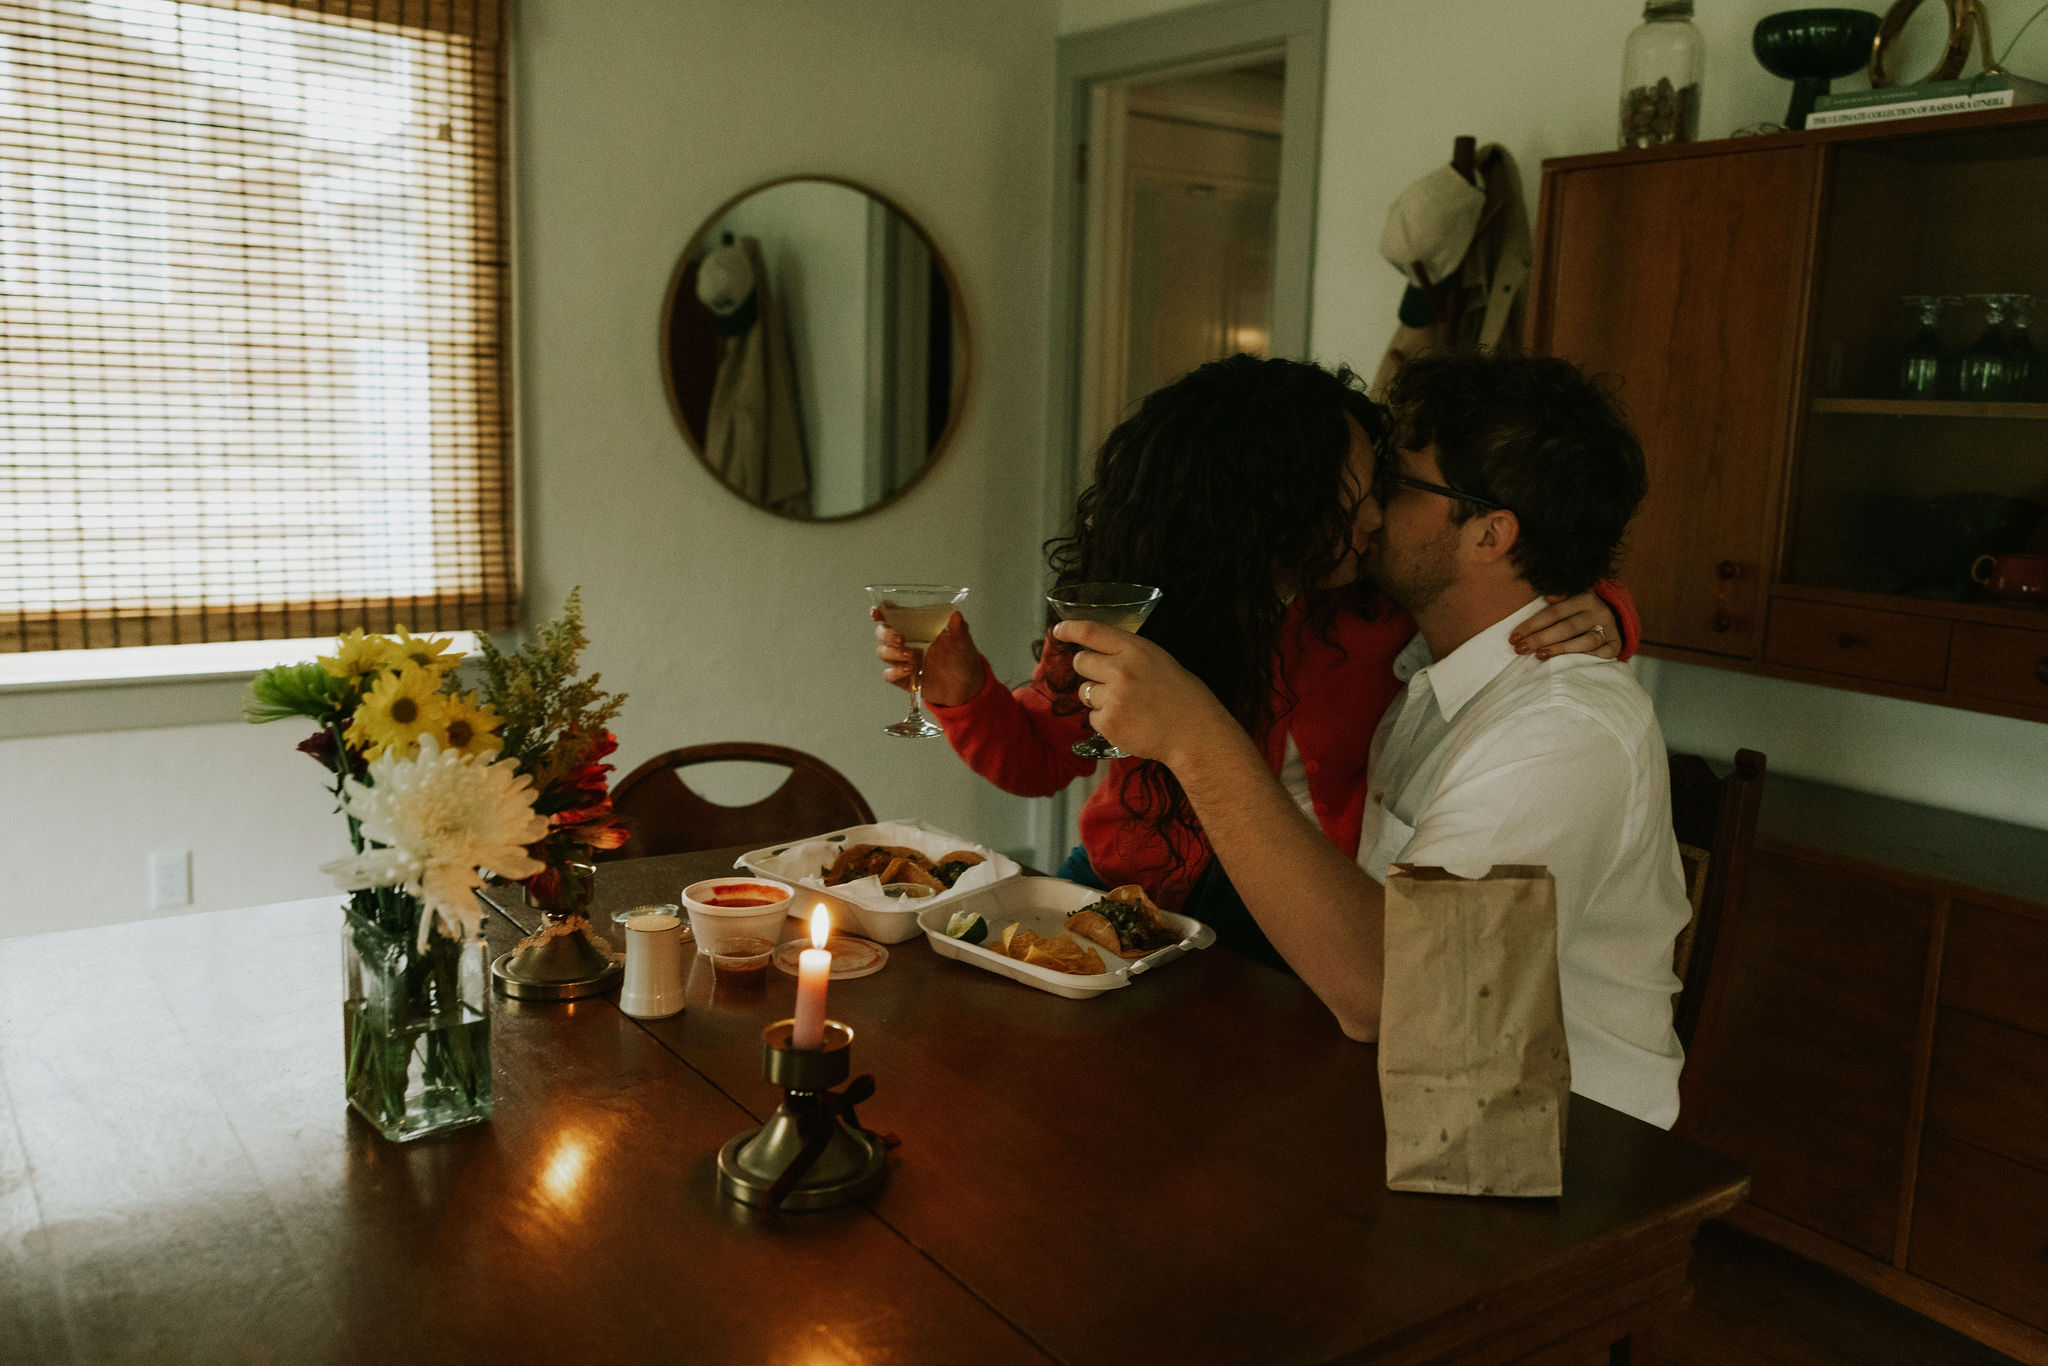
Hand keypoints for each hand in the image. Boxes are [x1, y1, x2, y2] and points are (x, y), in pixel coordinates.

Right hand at [872, 610, 985, 707]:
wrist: (967, 686)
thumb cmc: (962, 657)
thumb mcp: (963, 642)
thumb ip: (959, 629)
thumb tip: (956, 615)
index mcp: (917, 627)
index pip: (892, 614)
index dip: (881, 611)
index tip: (878, 613)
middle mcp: (906, 641)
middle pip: (882, 632)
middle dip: (886, 634)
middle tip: (901, 638)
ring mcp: (903, 660)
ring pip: (882, 652)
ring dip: (892, 652)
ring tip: (911, 655)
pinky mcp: (904, 679)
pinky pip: (889, 674)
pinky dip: (896, 672)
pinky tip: (910, 670)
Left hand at [1052, 620, 1236, 768]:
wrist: (1194, 733)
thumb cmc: (1182, 696)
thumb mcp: (1158, 660)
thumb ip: (1128, 654)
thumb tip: (1097, 653)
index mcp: (1135, 649)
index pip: (1091, 631)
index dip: (1069, 629)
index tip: (1058, 631)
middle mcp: (1120, 669)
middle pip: (1080, 662)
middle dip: (1089, 670)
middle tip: (1110, 681)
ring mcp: (1112, 697)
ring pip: (1084, 692)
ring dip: (1098, 698)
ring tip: (1128, 705)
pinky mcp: (1108, 723)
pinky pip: (1091, 717)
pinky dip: (1105, 720)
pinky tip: (1128, 721)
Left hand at [1509, 592, 1621, 660]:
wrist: (1609, 620)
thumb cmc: (1577, 613)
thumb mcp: (1568, 601)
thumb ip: (1556, 599)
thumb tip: (1548, 596)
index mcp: (1585, 597)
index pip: (1554, 612)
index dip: (1533, 625)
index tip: (1514, 637)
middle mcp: (1599, 611)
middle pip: (1567, 627)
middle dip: (1541, 639)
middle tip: (1520, 649)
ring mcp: (1609, 629)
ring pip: (1585, 641)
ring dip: (1561, 649)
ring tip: (1539, 655)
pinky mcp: (1616, 645)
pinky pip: (1602, 654)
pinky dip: (1586, 659)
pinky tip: (1569, 664)